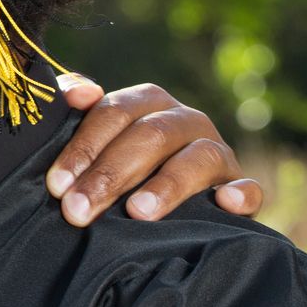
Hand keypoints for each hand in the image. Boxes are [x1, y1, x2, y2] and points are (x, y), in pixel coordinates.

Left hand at [43, 76, 264, 226]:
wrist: (163, 202)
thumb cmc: (115, 164)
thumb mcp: (92, 137)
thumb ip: (76, 110)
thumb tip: (79, 93)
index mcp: (148, 102)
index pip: (114, 112)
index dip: (84, 147)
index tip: (57, 185)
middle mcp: (186, 120)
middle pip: (151, 136)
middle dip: (110, 174)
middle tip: (78, 211)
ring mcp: (218, 152)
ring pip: (199, 157)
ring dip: (167, 185)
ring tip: (136, 213)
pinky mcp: (240, 187)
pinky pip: (249, 188)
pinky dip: (239, 194)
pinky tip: (222, 204)